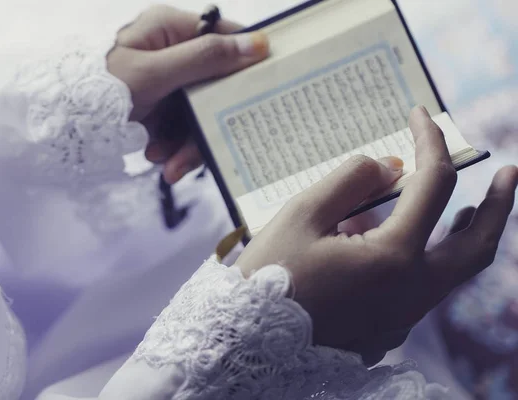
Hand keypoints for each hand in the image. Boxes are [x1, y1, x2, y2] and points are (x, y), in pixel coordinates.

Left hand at [107, 5, 269, 182]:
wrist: (52, 122)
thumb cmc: (97, 87)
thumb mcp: (154, 73)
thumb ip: (204, 59)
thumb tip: (257, 44)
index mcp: (170, 29)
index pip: (224, 37)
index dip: (246, 62)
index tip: (265, 90)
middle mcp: (170, 52)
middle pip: (211, 85)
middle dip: (205, 122)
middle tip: (197, 151)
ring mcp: (162, 81)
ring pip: (195, 111)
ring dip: (185, 142)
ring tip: (167, 163)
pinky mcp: (154, 105)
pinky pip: (177, 125)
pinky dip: (170, 146)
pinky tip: (156, 158)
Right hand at [236, 106, 517, 362]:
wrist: (244, 342)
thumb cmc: (268, 276)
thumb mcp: (302, 216)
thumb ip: (349, 182)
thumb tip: (387, 166)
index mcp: (392, 259)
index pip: (432, 186)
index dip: (430, 143)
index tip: (419, 116)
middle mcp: (410, 293)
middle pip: (476, 247)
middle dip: (499, 206)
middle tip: (510, 175)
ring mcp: (401, 318)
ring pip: (452, 274)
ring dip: (465, 237)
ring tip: (466, 210)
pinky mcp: (385, 331)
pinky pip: (418, 290)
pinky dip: (421, 260)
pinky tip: (395, 244)